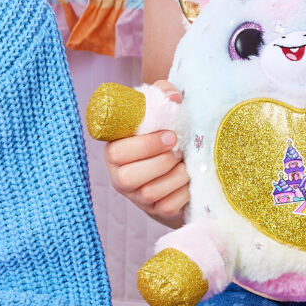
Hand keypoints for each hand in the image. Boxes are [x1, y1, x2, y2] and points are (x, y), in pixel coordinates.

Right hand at [104, 83, 186, 224]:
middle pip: (128, 177)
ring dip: (174, 176)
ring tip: (184, 162)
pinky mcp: (155, 211)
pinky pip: (167, 206)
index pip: (115, 153)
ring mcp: (137, 197)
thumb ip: (163, 94)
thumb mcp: (163, 111)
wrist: (182, 164)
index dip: (144, 146)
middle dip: (159, 162)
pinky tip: (189, 180)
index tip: (170, 135)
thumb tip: (173, 97)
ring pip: (149, 192)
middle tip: (178, 148)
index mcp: (115, 150)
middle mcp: (120, 176)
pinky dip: (183, 191)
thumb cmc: (166, 134)